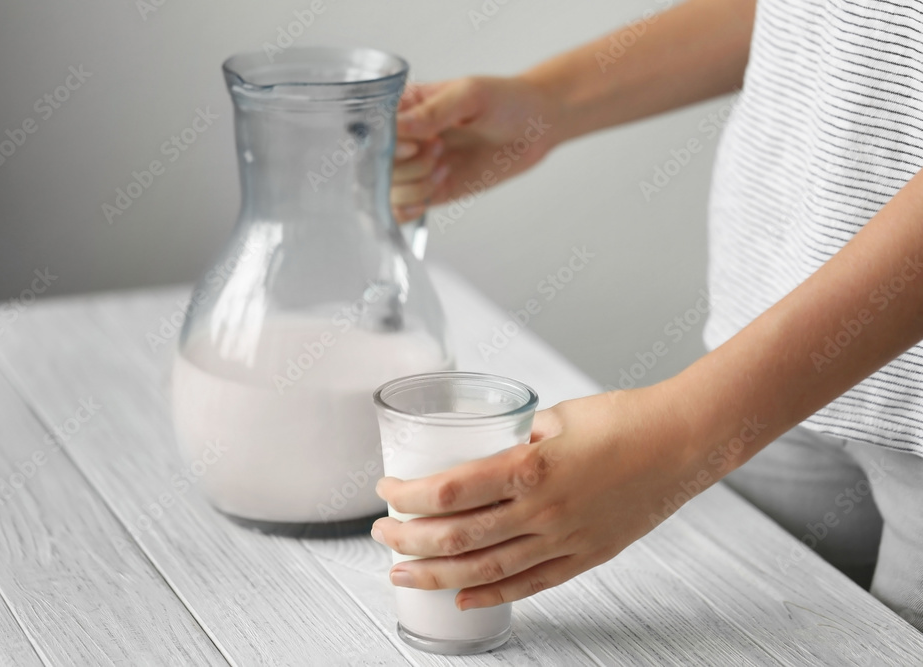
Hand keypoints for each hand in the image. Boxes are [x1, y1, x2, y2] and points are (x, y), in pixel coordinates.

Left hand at [372, 383, 701, 609]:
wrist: (683, 443)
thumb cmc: (624, 420)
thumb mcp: (554, 417)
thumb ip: (515, 441)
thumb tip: (488, 454)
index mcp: (531, 468)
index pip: (449, 491)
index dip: (408, 495)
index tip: (386, 491)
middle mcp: (543, 511)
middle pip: (457, 537)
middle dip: (408, 541)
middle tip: (381, 536)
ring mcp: (564, 540)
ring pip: (486, 570)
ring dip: (436, 577)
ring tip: (403, 576)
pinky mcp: (585, 556)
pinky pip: (530, 584)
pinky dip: (491, 596)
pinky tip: (463, 599)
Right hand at [391, 76, 557, 221]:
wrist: (536, 127)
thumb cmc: (506, 100)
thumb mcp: (470, 95)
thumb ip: (432, 112)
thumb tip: (396, 128)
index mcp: (404, 107)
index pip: (371, 131)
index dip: (387, 145)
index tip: (415, 144)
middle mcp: (404, 138)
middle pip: (375, 166)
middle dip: (408, 166)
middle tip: (441, 150)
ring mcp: (416, 166)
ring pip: (388, 191)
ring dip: (416, 186)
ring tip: (445, 167)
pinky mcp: (431, 190)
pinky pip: (401, 209)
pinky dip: (406, 211)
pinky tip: (426, 199)